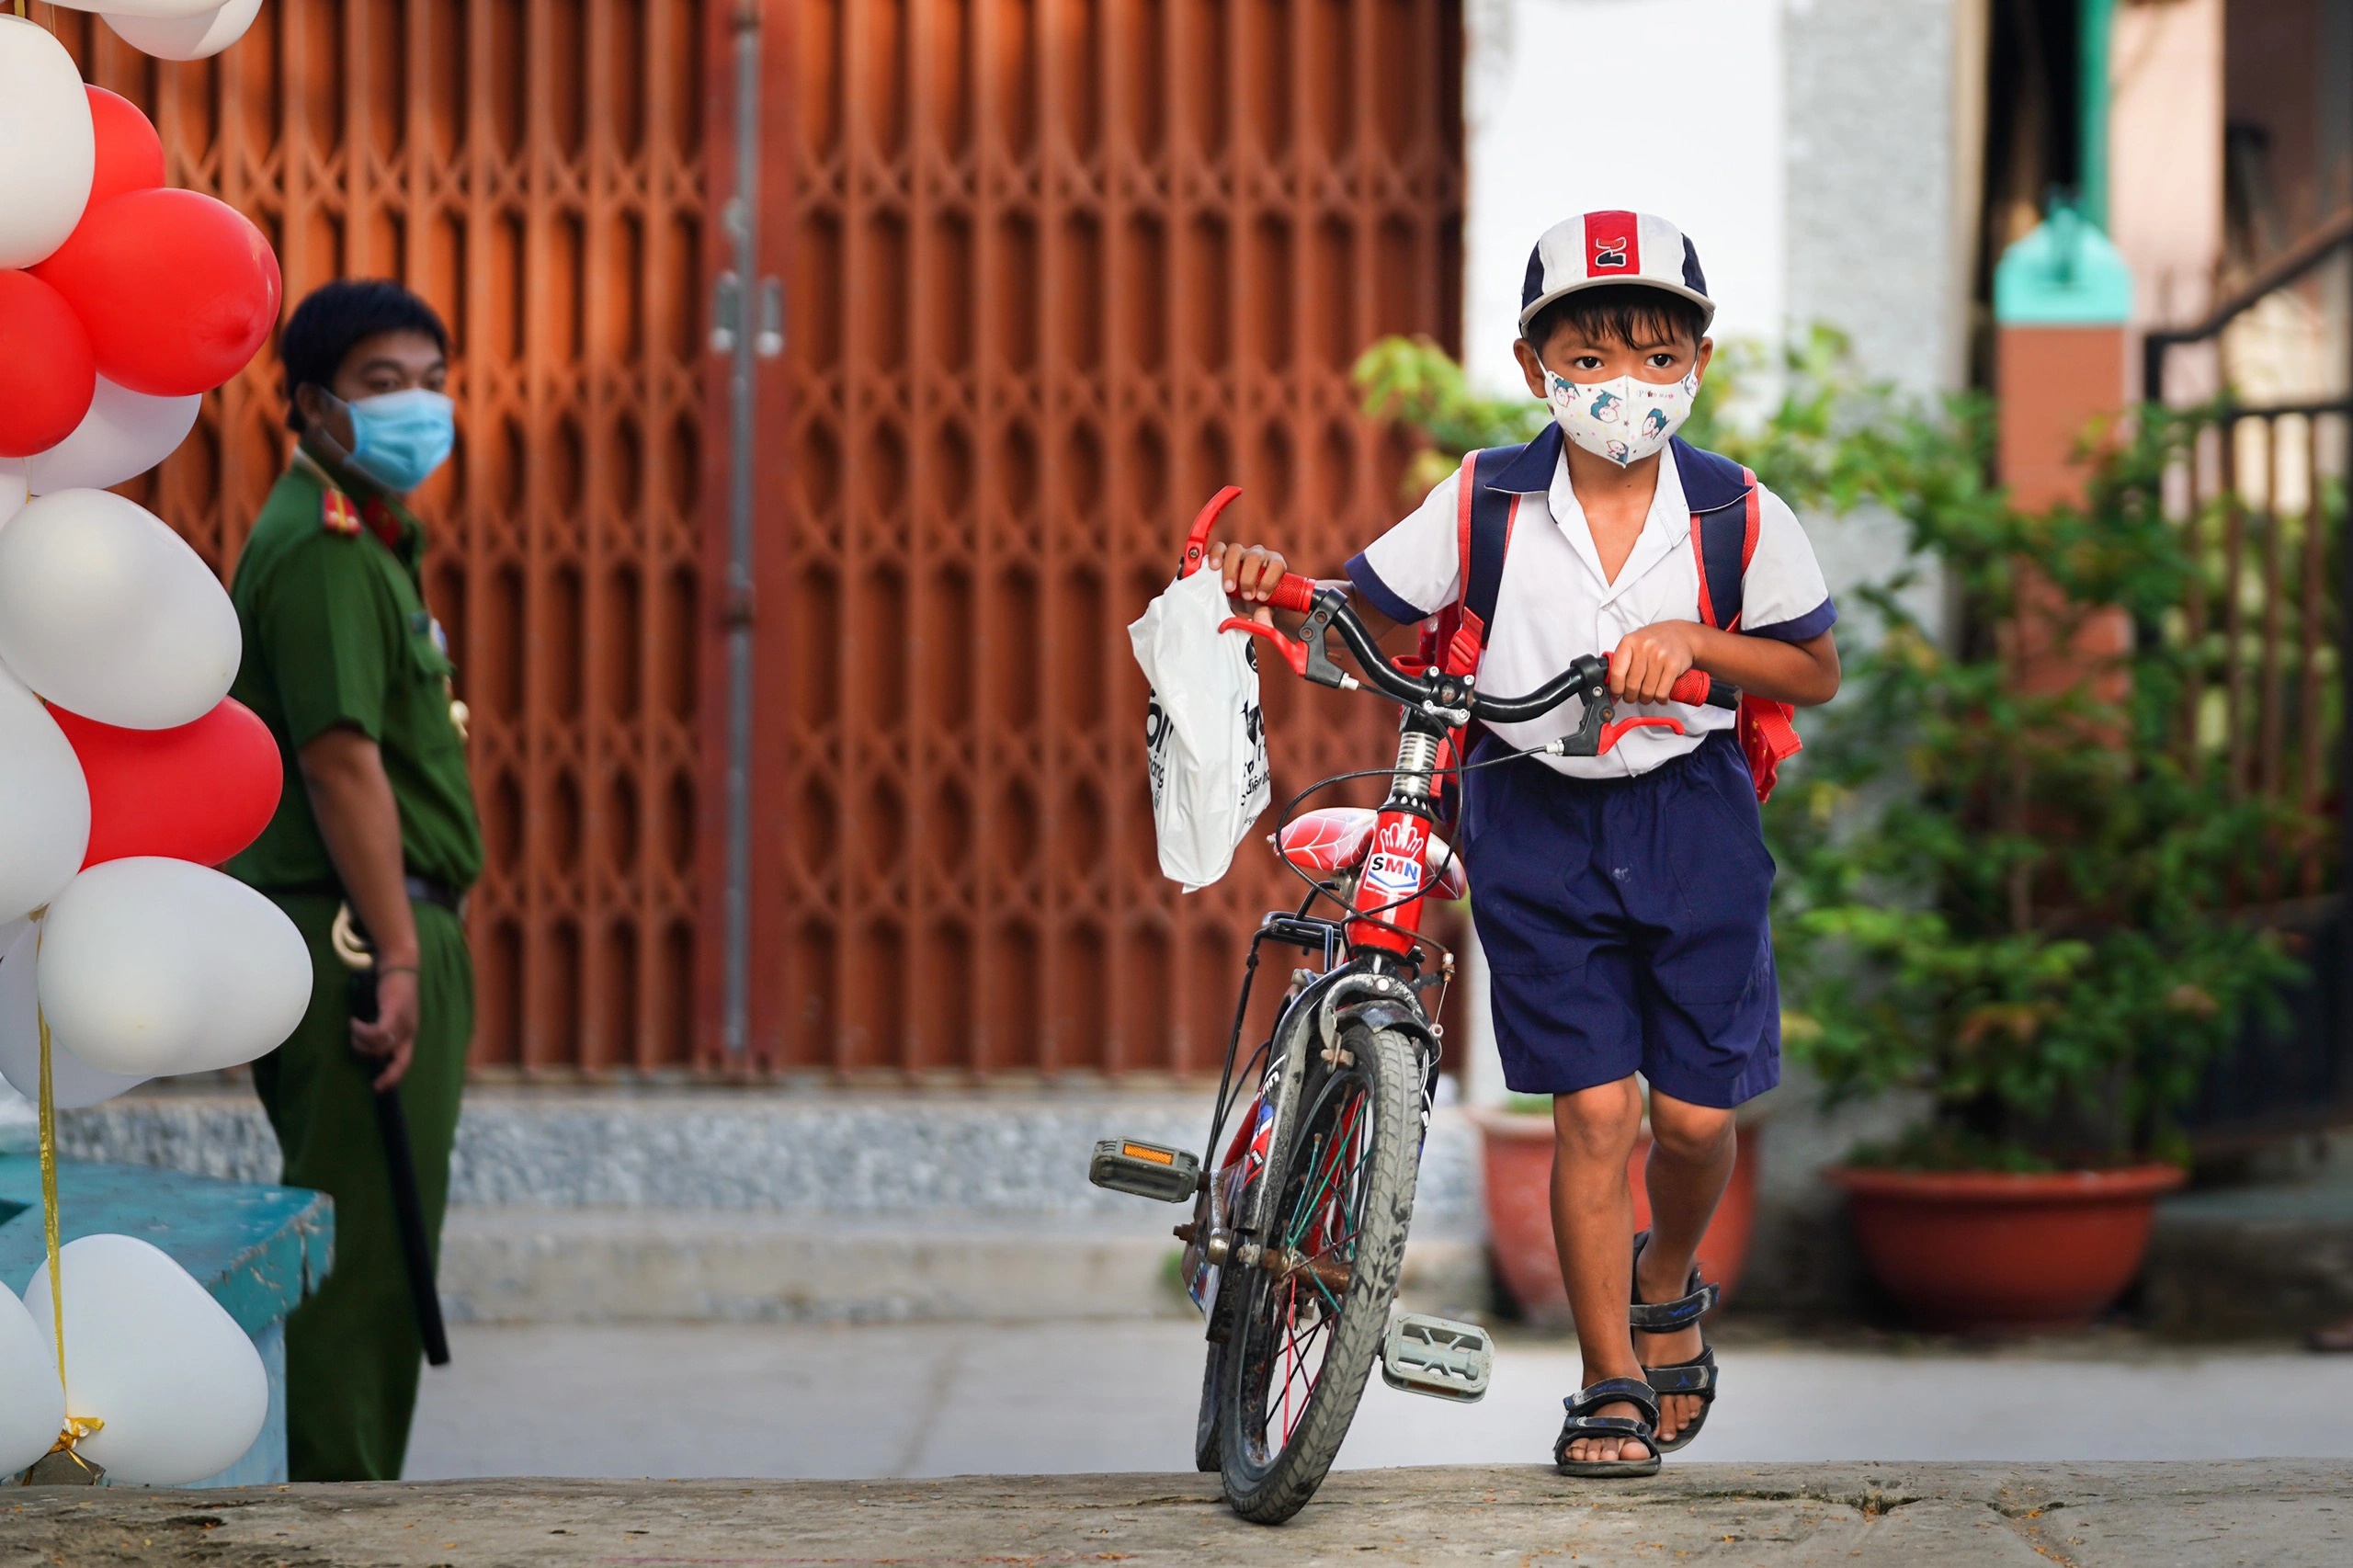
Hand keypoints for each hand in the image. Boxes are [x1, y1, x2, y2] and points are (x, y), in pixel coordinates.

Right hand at [353, 967, 419, 1090]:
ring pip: (380, 1047)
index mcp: (410, 1034)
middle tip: (373, 1083)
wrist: (401, 966)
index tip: (380, 1088)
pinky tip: (354, 1022)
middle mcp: (409, 1032)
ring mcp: (403, 1023)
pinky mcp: (394, 1013)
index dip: (394, 1077)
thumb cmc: (394, 989)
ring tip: (354, 1030)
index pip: (406, 1062)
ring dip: (362, 1043)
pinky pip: (376, 1032)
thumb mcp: (390, 1013)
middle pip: (399, 1061)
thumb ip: (383, 1028)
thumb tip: (365, 1044)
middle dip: (387, 1075)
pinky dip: (362, 1031)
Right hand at [1207, 541, 1287, 624]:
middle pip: (1255, 557)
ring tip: (1228, 589)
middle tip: (1246, 596)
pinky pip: (1219, 547)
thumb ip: (1265, 615)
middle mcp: (1259, 555)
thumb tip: (1265, 624)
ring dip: (1231, 570)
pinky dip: (1216, 555)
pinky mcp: (1224, 552)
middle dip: (1249, 578)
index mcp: (1274, 564)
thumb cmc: (1255, 599)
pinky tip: (1214, 567)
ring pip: (1236, 550)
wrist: (1241, 597)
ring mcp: (1242, 552)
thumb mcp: (1262, 608)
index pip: (1277, 564)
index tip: (1261, 597)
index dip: (1269, 580)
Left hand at [1609, 621, 1704, 704]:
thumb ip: (1621, 664)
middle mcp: (1644, 647)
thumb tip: (1611, 692)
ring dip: (1646, 699)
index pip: (1616, 673)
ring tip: (1647, 695)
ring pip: (1647, 691)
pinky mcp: (1673, 665)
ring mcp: (1659, 656)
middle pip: (1632, 685)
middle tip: (1633, 696)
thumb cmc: (1655, 642)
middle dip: (1631, 696)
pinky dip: (1660, 699)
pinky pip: (1662, 692)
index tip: (1617, 694)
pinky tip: (1660, 696)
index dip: (1616, 689)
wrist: (1681, 634)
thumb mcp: (1634, 645)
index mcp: (1629, 642)